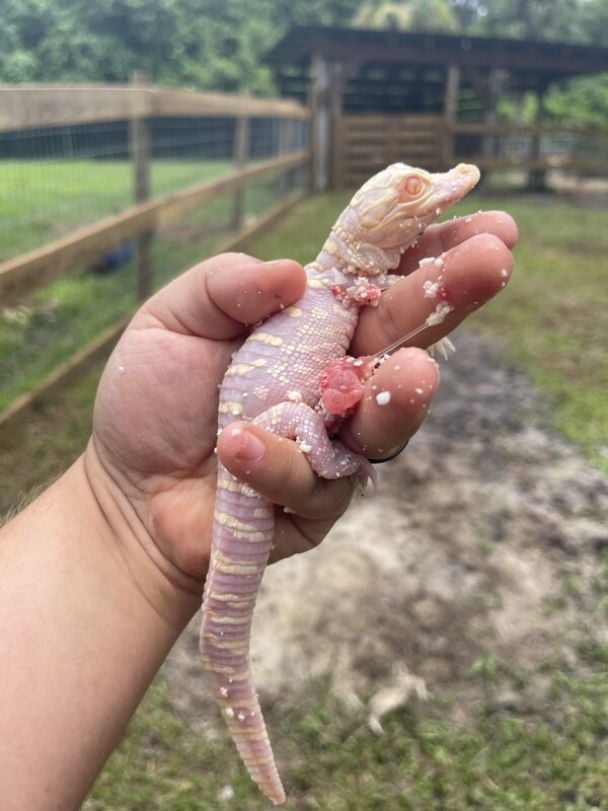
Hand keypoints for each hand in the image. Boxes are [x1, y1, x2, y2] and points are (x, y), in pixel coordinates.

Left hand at [87, 214, 516, 611]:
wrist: (129, 490)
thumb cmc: (152, 400)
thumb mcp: (171, 320)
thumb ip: (224, 285)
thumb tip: (295, 273)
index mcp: (310, 327)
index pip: (378, 282)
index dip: (426, 252)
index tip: (484, 221)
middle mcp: (334, 380)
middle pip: (404, 339)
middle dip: (449, 299)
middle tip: (491, 261)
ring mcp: (333, 442)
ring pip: (386, 422)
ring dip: (402, 398)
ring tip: (413, 375)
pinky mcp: (317, 500)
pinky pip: (312, 481)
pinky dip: (275, 460)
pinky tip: (236, 444)